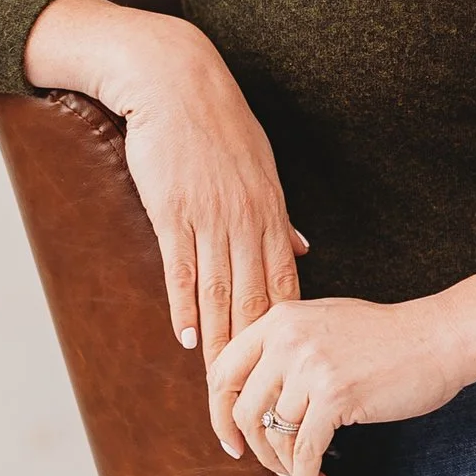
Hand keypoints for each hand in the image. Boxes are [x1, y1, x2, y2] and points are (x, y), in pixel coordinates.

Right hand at [24, 0, 305, 365]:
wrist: (175, 79)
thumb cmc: (218, 124)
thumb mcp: (261, 168)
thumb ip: (280, 217)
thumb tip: (302, 250)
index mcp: (271, 214)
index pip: (286, 287)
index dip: (288, 335)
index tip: (291, 374)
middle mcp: (247, 221)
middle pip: (255, 302)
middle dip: (256, 357)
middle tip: (256, 396)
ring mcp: (210, 218)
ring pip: (221, 294)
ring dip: (221, 345)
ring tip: (220, 387)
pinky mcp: (172, 210)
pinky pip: (182, 267)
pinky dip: (186, 305)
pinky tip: (188, 338)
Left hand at [209, 294, 475, 475]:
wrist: (441, 337)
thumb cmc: (389, 337)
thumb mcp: (325, 324)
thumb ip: (287, 347)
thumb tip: (253, 394)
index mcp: (279, 320)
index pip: (222, 370)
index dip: (220, 412)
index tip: (234, 438)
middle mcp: (287, 339)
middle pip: (242, 410)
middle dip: (253, 448)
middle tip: (270, 466)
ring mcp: (310, 367)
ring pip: (274, 436)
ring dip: (286, 468)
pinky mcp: (336, 396)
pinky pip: (305, 452)